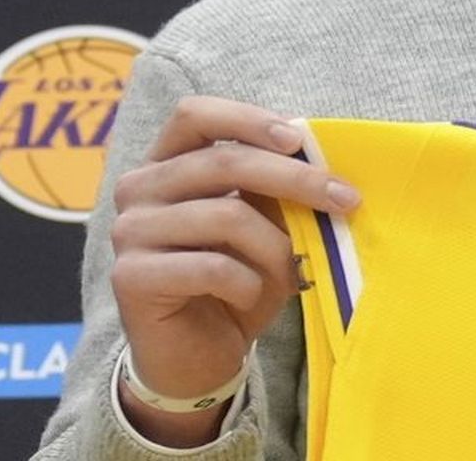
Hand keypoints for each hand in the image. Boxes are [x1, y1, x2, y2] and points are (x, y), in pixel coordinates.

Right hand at [108, 96, 357, 443]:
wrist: (195, 360)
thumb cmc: (233, 284)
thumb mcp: (262, 229)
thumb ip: (273, 192)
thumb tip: (319, 161)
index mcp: (165, 164)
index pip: (195, 115)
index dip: (249, 119)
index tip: (299, 140)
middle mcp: (138, 190)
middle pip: (223, 162)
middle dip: (295, 179)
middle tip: (346, 199)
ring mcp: (129, 232)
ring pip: (225, 216)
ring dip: (277, 245)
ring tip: (295, 268)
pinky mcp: (130, 277)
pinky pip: (211, 266)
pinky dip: (248, 282)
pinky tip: (252, 296)